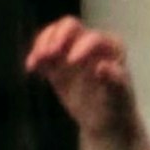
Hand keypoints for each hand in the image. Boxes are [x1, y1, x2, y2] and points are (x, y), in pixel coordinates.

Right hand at [24, 15, 142, 147]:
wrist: (104, 123)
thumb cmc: (117, 108)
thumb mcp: (118, 98)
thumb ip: (114, 81)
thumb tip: (103, 67)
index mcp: (111, 47)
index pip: (93, 38)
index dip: (81, 46)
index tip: (71, 63)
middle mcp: (91, 43)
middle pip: (70, 26)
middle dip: (57, 36)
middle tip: (49, 54)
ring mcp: (72, 51)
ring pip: (54, 34)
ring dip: (42, 43)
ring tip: (36, 61)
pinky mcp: (57, 64)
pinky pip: (44, 52)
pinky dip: (35, 56)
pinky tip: (31, 68)